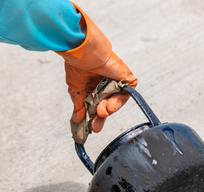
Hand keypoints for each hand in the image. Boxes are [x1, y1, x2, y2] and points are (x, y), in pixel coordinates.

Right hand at [57, 4, 136, 143]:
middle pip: (107, 104)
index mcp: (93, 84)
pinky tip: (109, 106)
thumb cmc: (78, 65)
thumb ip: (79, 104)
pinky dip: (119, 101)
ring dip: (109, 109)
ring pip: (117, 100)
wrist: (84, 53)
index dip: (93, 116)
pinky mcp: (125, 76)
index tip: (89, 127)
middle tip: (95, 127)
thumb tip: (78, 119)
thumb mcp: (76, 89)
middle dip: (101, 117)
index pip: (96, 104)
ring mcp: (116, 79)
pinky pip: (127, 92)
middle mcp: (105, 82)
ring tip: (101, 113)